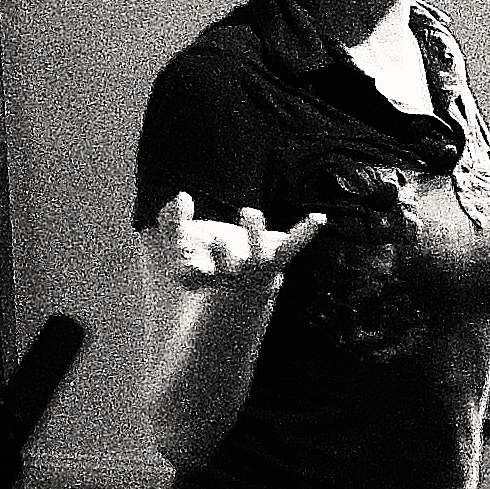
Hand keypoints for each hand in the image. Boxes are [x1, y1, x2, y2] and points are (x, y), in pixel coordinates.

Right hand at [155, 194, 324, 287]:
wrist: (238, 292)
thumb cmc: (203, 261)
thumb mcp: (176, 243)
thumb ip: (170, 220)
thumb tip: (184, 196)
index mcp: (198, 278)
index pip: (187, 270)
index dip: (184, 250)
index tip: (186, 216)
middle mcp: (226, 278)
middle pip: (226, 269)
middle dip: (222, 255)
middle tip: (219, 239)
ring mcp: (250, 271)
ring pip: (257, 260)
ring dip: (255, 238)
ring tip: (250, 212)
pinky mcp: (272, 263)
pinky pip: (288, 248)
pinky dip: (304, 233)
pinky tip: (319, 217)